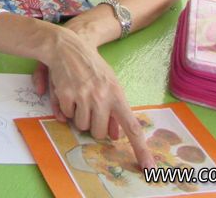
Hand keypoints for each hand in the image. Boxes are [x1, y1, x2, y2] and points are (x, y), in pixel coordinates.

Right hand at [31, 30, 154, 168]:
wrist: (68, 47)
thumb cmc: (92, 67)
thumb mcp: (109, 84)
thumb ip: (114, 110)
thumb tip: (117, 136)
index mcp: (117, 95)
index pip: (132, 127)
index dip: (141, 149)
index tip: (148, 168)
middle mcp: (102, 98)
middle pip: (100, 132)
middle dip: (94, 127)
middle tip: (91, 111)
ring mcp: (84, 97)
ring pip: (82, 126)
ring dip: (79, 118)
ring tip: (79, 99)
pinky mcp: (66, 95)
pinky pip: (66, 116)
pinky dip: (66, 109)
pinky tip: (68, 93)